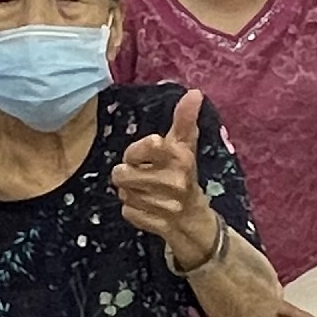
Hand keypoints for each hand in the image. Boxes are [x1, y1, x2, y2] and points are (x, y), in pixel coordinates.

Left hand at [113, 88, 218, 253]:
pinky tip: (149, 207)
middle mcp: (174, 181)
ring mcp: (165, 205)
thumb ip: (184, 118)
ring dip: (130, 191)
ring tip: (147, 190)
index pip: (146, 145)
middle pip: (122, 173)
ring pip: (123, 192)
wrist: (193, 218)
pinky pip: (127, 211)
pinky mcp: (155, 223)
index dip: (136, 151)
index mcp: (181, 157)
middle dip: (128, 173)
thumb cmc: (184, 173)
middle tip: (144, 175)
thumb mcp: (185, 145)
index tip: (145, 155)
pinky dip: (133, 209)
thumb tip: (194, 92)